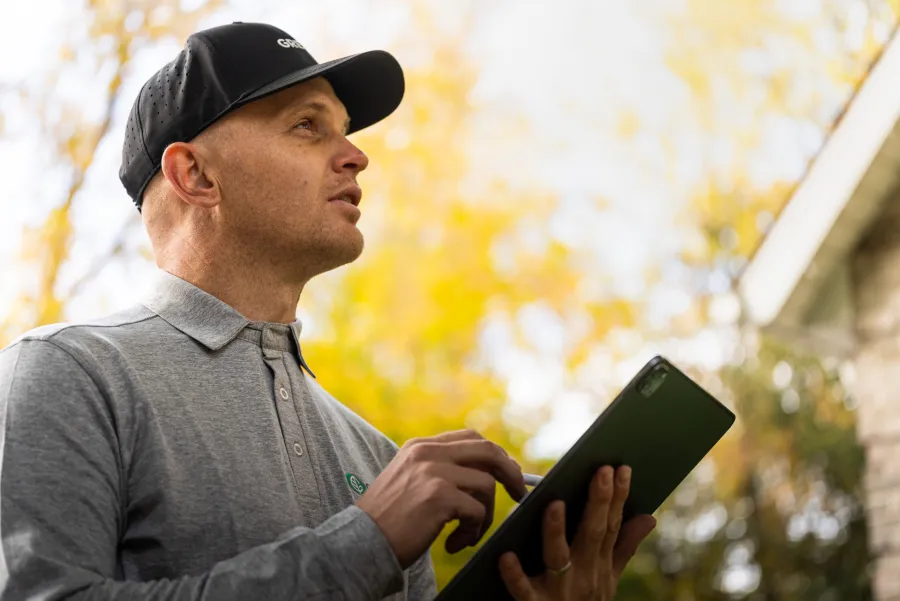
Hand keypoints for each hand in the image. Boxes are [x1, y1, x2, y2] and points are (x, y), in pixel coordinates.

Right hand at [356, 429, 526, 568]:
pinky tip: (453, 545)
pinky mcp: (439, 496)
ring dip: (485, 516)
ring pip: (487, 485)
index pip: (471, 438)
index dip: (495, 456)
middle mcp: (427, 452)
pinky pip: (477, 511)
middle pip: (488, 451)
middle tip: (519, 495)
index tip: (507, 474)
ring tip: (466, 535)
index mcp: (421, 446)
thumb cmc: (387, 520)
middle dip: (511, 472)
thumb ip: (438, 470)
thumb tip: (484, 474)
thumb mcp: (409, 481)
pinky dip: (473, 532)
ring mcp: (433, 472)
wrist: (361, 543)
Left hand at [499, 466, 655, 600]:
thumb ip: (625, 547)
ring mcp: (559, 590)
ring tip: (554, 503)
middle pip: (592, 533)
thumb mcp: (609, 578)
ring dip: (556, 531)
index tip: (622, 468)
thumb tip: (650, 517)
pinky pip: (523, 589)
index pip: (612, 525)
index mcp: (599, 564)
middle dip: (598, 502)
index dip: (619, 497)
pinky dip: (514, 575)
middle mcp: (583, 574)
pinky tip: (505, 555)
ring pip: (557, 557)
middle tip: (601, 471)